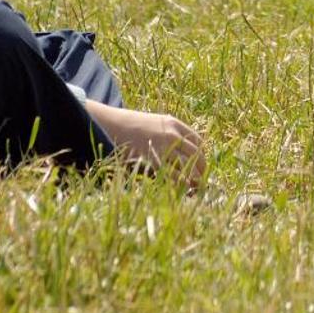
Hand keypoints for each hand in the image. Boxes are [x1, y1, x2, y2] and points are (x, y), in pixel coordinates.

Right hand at [83, 100, 207, 189]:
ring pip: (186, 165)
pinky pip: (172, 174)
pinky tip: (181, 189)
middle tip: (202, 181)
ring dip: (192, 178)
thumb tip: (183, 152)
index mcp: (174, 123)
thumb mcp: (155, 123)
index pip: (198, 140)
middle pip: (196, 154)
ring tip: (194, 188)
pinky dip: (179, 183)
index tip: (201, 165)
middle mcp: (171, 134)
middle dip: (201, 169)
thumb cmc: (132, 127)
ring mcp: (163, 146)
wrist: (112, 125)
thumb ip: (170, 134)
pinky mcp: (152, 159)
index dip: (202, 154)